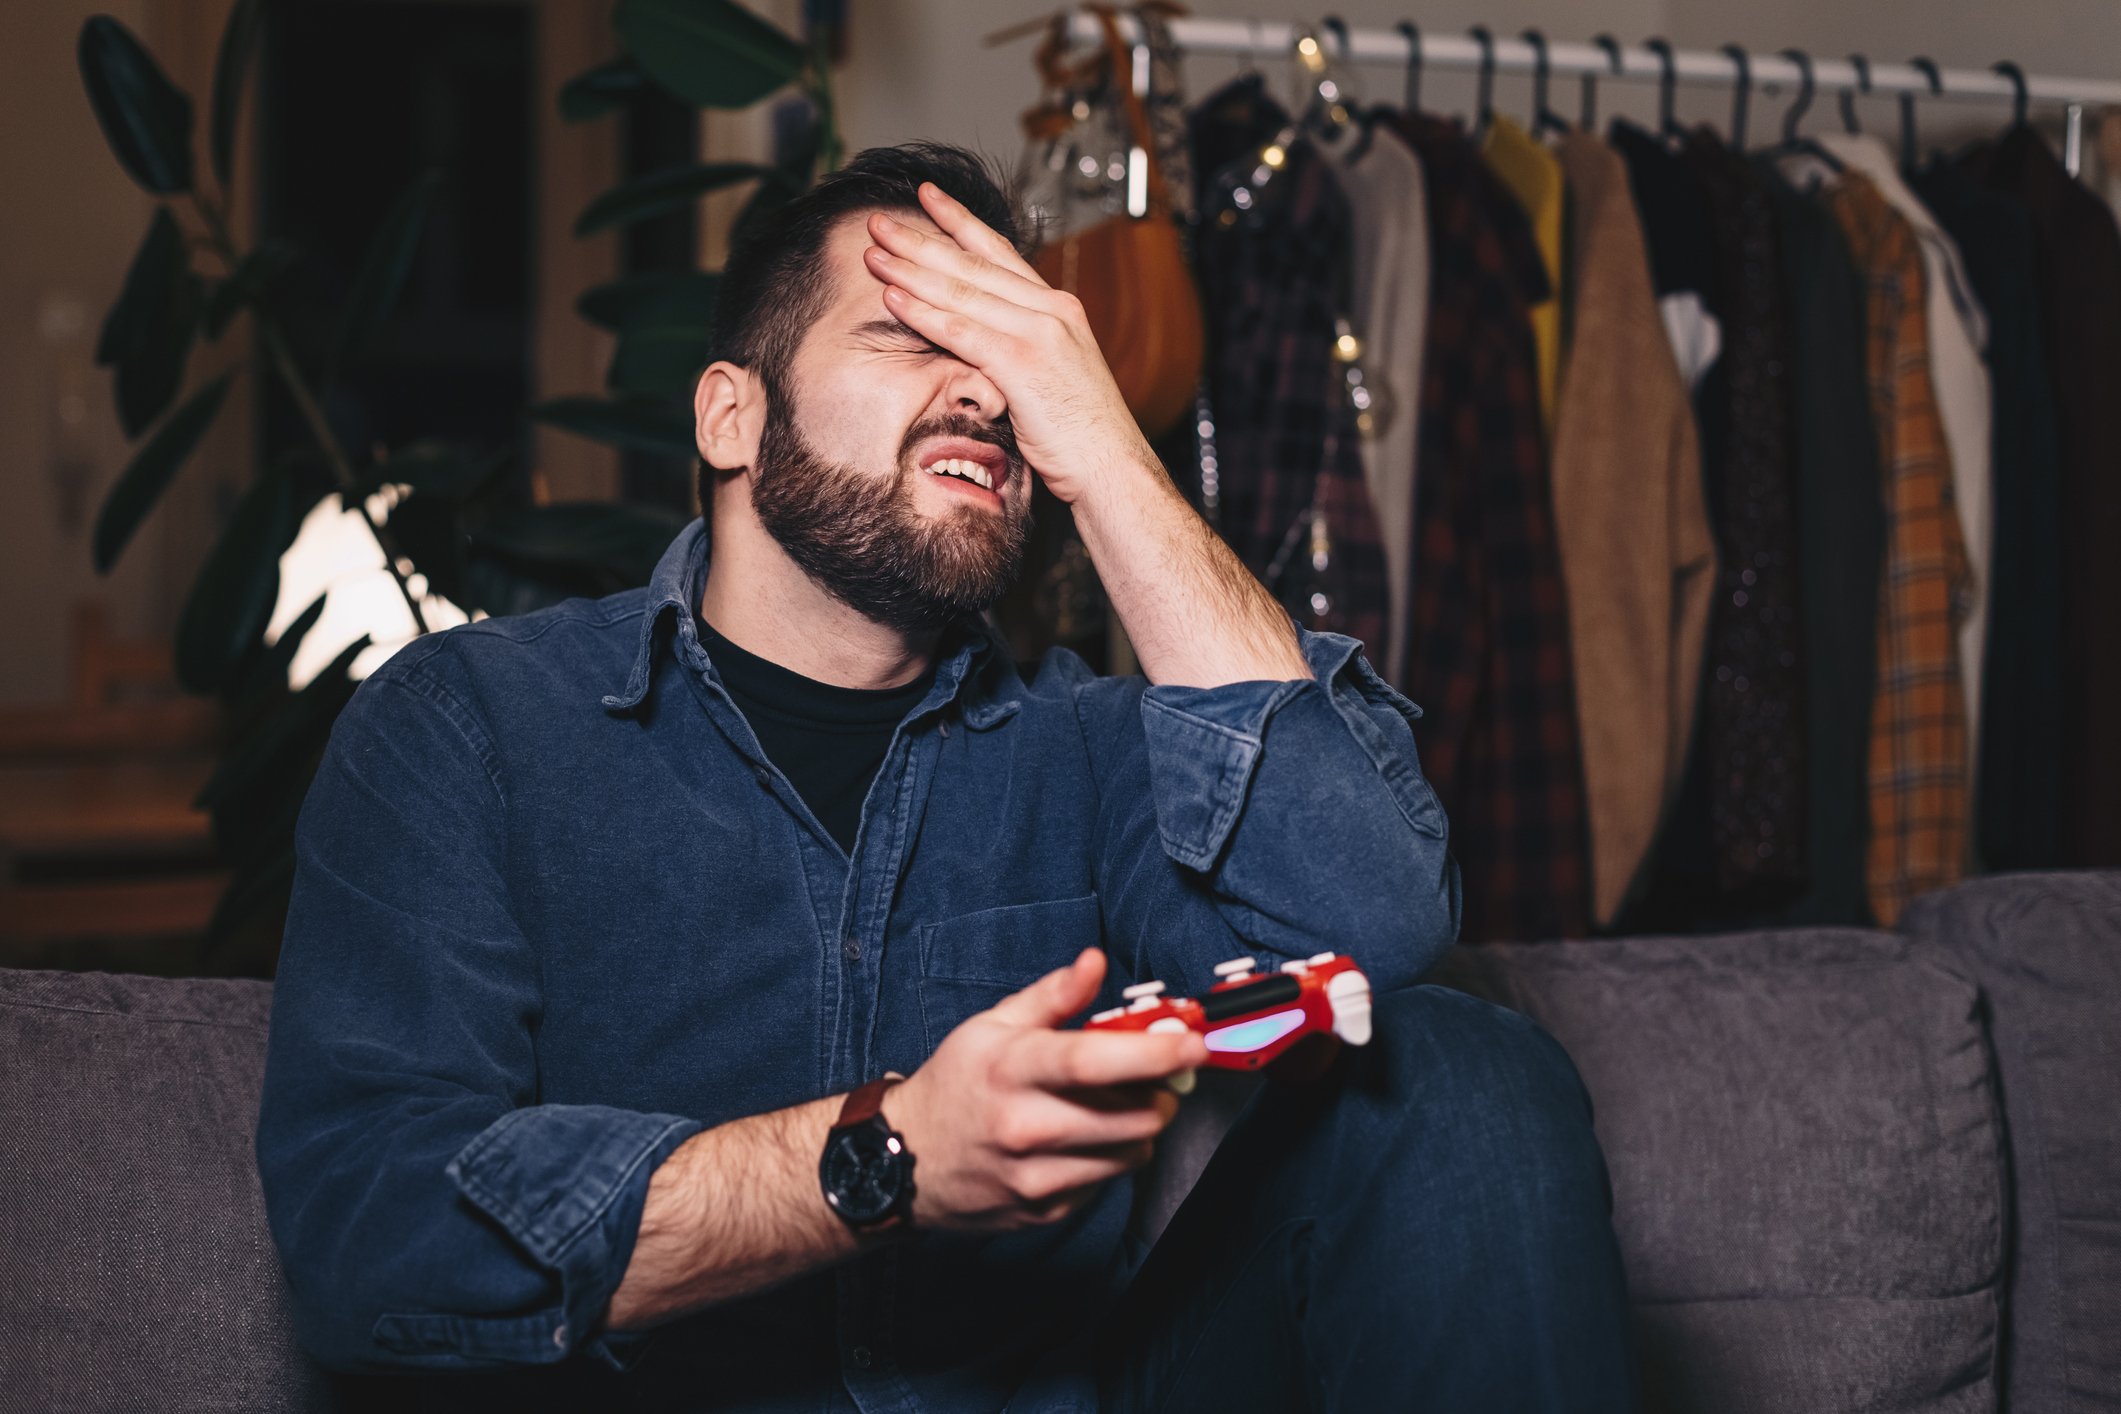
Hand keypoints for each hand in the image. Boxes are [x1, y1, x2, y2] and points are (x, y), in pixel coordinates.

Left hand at [861, 182, 1155, 505]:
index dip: (960, 223)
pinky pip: (963, 332)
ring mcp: (1040, 334)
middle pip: (974, 265)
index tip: (927, 199)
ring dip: (913, 270)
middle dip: (923, 240)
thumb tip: (982, 345)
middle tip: (879, 221)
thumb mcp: (1053, 378)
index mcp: (1059, 309)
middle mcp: (1051, 311)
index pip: (1001, 254)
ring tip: (873, 252)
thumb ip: (1021, 349)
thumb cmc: (1082, 435)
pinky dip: (924, 313)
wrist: (1114, 468)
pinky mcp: (1024, 364)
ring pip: (964, 292)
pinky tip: (892, 298)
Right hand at [885, 946, 1209, 1232]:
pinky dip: (1110, 1156)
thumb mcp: (991, 1026)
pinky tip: (1083, 1139)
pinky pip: (1107, 1182)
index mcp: (1011, 1070)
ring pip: (1130, 1152)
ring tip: (1115, 1104)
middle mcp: (1024, 1127)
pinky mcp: (1044, 1211)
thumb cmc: (955, 1085)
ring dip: (1140, 1125)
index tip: (1192, 1043)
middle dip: (1162, 1092)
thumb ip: (1052, 996)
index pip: (1093, 1061)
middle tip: (1158, 1075)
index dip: (1152, 1053)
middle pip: (1132, 1115)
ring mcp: (1035, 1177)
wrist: (902, 1163)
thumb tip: (1094, 962)